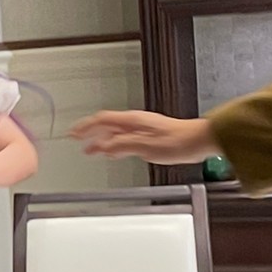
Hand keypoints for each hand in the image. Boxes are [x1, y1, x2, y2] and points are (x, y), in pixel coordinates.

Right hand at [70, 111, 217, 163]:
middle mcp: (136, 122)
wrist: (199, 141)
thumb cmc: (178, 141)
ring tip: (92, 148)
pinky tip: (115, 151)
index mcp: (132, 121)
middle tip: (78, 139)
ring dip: (102, 140)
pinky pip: (125, 138)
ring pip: (115, 132)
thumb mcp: (144, 146)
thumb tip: (104, 147)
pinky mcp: (150, 136)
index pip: (101, 120)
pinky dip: (114, 144)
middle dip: (90, 133)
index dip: (85, 126)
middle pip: (106, 125)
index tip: (73, 133)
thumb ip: (122, 146)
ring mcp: (143, 128)